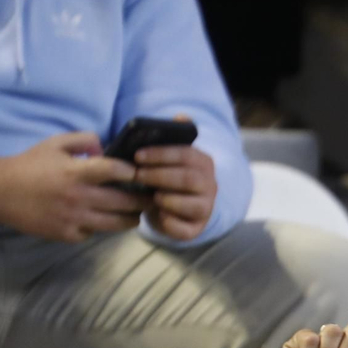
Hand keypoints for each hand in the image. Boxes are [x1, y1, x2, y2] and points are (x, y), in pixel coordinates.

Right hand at [0, 132, 145, 241]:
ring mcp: (74, 218)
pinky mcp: (68, 234)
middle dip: (142, 200)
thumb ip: (84, 139)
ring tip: (135, 212)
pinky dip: (101, 227)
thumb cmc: (30, 165)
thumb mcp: (55, 144)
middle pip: (125, 202)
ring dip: (130, 218)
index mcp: (75, 172)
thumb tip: (107, 149)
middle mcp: (78, 197)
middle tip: (150, 197)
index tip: (138, 172)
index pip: (114, 171)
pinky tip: (101, 219)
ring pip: (117, 224)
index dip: (131, 171)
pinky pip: (95, 233)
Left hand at [134, 116, 216, 241]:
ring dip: (166, 199)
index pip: (187, 155)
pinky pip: (185, 229)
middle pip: (188, 179)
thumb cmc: (167, 177)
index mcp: (204, 164)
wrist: (175, 208)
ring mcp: (205, 209)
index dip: (161, 155)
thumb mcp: (170, 157)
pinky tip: (156, 215)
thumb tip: (181, 117)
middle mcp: (210, 186)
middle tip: (137, 174)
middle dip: (160, 176)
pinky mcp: (196, 229)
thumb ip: (173, 137)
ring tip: (149, 195)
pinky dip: (169, 223)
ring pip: (190, 205)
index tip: (137, 155)